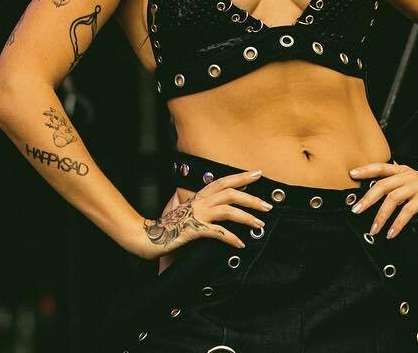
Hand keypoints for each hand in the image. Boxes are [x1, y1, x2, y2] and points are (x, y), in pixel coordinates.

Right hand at [138, 169, 272, 259]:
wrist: (149, 236)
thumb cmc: (169, 226)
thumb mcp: (188, 212)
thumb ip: (203, 207)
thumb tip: (222, 207)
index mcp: (199, 196)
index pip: (223, 181)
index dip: (241, 177)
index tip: (258, 174)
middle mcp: (199, 202)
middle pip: (230, 194)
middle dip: (251, 198)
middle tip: (268, 205)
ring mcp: (197, 215)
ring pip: (227, 211)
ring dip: (246, 217)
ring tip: (260, 224)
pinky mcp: (194, 230)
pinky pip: (217, 232)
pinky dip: (231, 237)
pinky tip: (240, 243)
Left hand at [348, 162, 417, 238]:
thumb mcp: (408, 191)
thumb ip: (393, 191)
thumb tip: (370, 199)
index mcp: (402, 171)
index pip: (380, 167)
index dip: (365, 170)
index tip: (351, 175)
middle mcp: (409, 175)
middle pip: (383, 185)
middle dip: (367, 199)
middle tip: (356, 211)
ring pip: (393, 198)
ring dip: (381, 216)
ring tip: (374, 229)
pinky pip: (408, 210)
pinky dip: (398, 223)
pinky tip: (391, 233)